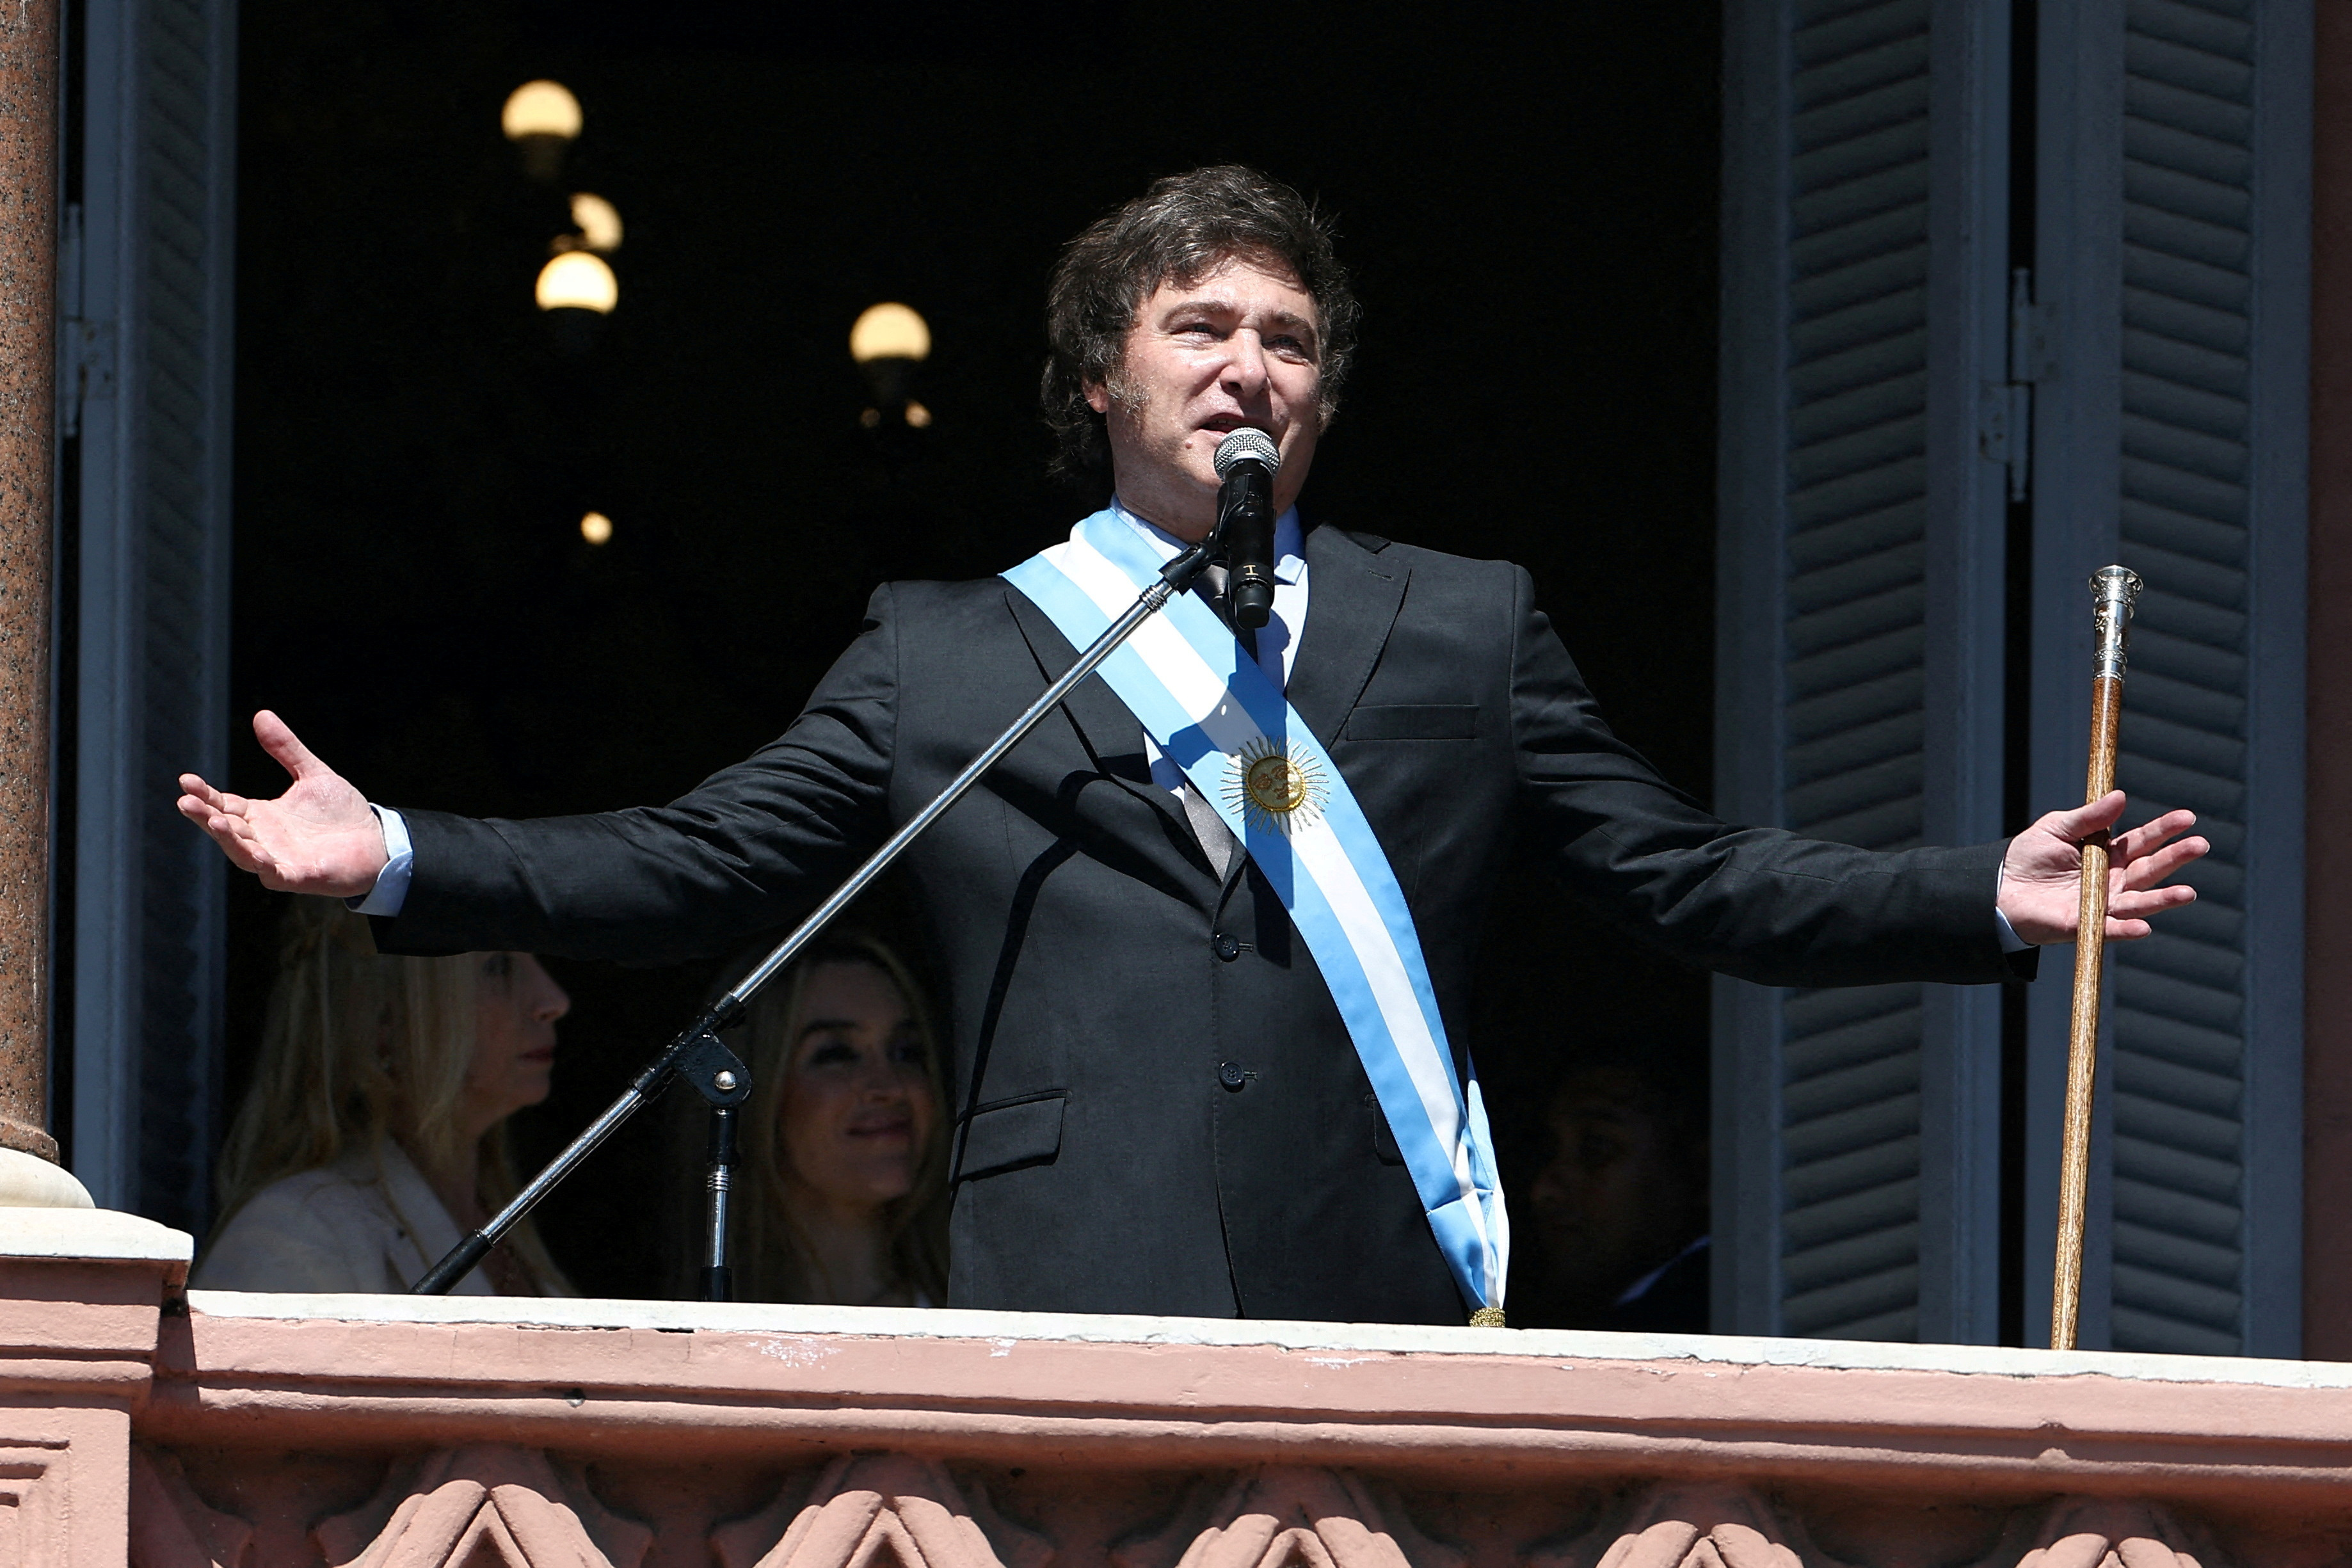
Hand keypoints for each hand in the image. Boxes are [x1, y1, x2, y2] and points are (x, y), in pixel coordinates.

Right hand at [176, 711, 388, 896]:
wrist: (378, 841)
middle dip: (205, 815)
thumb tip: (262, 714)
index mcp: (261, 816)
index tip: (186, 780)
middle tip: (185, 801)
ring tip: (214, 820)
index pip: (224, 804)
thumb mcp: (312, 774)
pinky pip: (275, 874)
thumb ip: (286, 749)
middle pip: (226, 827)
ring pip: (243, 852)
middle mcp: (263, 838)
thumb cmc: (342, 813)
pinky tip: (258, 854)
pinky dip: (264, 865)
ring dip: (227, 839)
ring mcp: (279, 859)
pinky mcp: (298, 877)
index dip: (204, 794)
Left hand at [1997, 791, 2206, 945]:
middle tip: (2200, 845)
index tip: (2188, 817)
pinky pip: (2109, 928)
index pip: (2143, 841)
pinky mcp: (2084, 925)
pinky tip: (2144, 927)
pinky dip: (2127, 929)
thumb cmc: (2029, 856)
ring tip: (2188, 893)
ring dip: (2163, 899)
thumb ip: (2089, 817)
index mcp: (2108, 854)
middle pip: (2150, 869)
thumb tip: (2120, 796)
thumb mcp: (2057, 828)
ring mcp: (2102, 904)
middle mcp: (2112, 880)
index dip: (2165, 830)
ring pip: (2139, 902)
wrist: (1998, 887)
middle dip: (2175, 858)